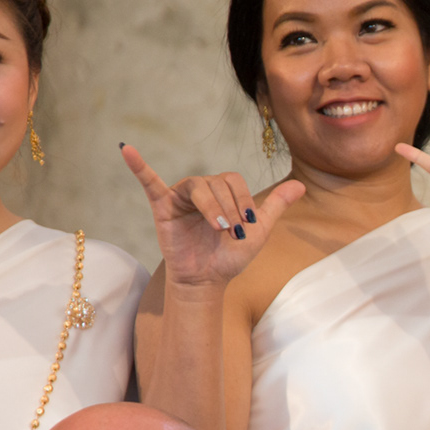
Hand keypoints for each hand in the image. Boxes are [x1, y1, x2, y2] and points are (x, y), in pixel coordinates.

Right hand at [122, 144, 298, 288]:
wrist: (207, 280)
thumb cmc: (230, 256)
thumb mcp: (259, 230)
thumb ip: (276, 205)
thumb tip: (301, 184)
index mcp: (223, 190)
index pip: (234, 180)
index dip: (243, 201)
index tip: (246, 226)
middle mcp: (202, 188)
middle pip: (216, 182)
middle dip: (229, 208)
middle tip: (231, 234)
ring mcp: (180, 195)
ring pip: (197, 186)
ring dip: (211, 206)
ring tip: (218, 229)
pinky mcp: (162, 206)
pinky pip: (149, 181)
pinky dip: (138, 166)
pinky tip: (127, 149)